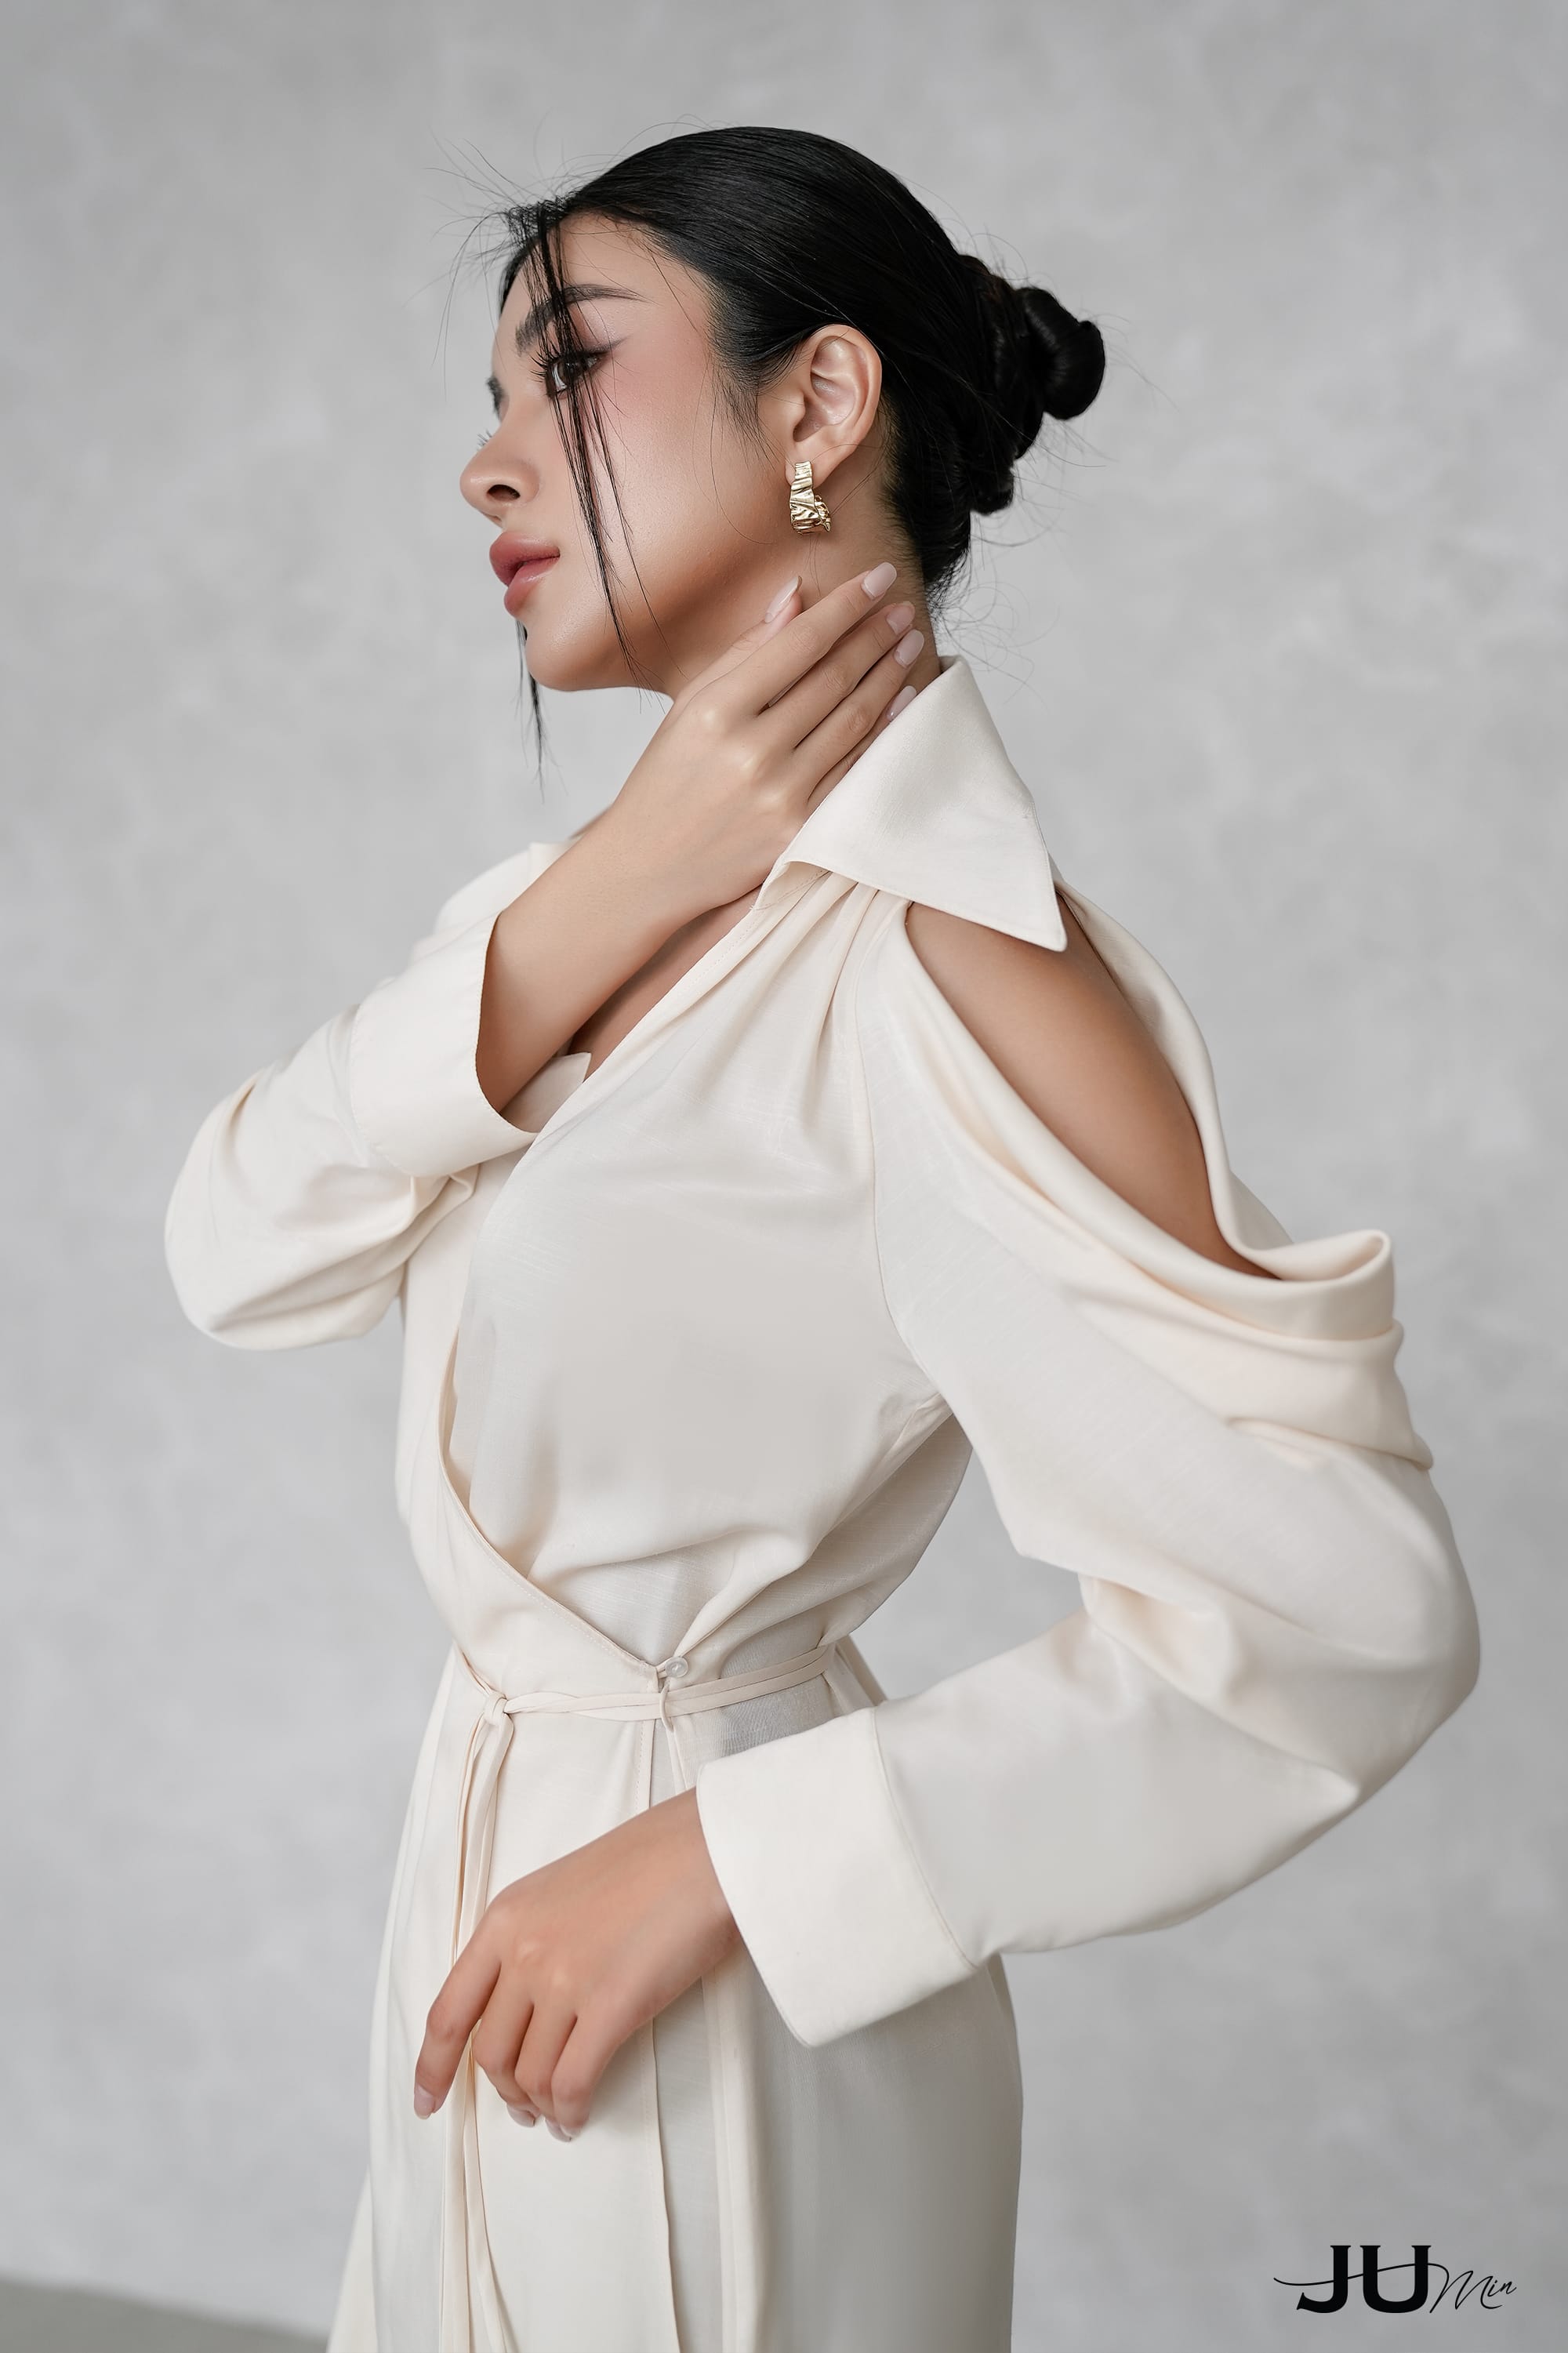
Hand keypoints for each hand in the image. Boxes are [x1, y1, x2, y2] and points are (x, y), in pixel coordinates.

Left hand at [413, 1788, 740, 2138]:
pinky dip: (570, 2112)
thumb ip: (531, 1939)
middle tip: (526, 2106)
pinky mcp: (610, 2006)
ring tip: (558, 2113)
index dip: (431, 2067)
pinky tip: (579, 2116)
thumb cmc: (649, 1863)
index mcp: (505, 1919)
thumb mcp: (562, 1888)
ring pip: (529, 2076)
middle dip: (505, 2092)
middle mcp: (524, 1952)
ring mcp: (564, 1979)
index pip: (447, 2012)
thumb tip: (523, 2007)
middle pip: (490, 2054)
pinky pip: (571, 2083)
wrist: (705, 1848)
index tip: (427, 2101)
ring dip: (540, 2106)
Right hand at [599, 562, 925, 928]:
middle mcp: (751, 751)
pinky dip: (885, 730)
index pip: (799, 644)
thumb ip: (745, 651)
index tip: (878, 577)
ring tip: (908, 644)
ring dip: (888, 676)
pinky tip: (904, 699)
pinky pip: (854, 768)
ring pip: (852, 721)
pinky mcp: (800, 829)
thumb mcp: (690, 706)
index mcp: (717, 710)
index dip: (846, 606)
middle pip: (832, 678)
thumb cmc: (667, 780)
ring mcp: (780, 794)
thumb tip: (796, 596)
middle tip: (904, 609)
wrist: (649, 867)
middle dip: (875, 636)